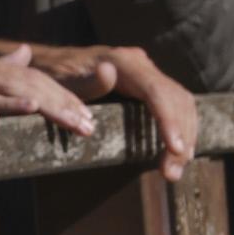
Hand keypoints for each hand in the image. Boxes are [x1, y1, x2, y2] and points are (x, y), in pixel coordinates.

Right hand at [0, 44, 94, 136]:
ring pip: (12, 88)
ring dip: (46, 105)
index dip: (61, 95)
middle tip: (88, 127)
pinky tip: (30, 106)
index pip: (28, 78)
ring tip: (74, 120)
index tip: (87, 116)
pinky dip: (7, 102)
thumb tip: (26, 51)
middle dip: (62, 103)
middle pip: (27, 82)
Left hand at [14, 41, 197, 179]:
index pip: (156, 91)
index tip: (175, 149)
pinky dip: (180, 128)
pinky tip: (176, 153)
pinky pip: (174, 105)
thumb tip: (109, 73)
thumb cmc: (52, 76)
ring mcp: (146, 73)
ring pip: (180, 103)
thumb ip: (86, 82)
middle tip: (172, 172)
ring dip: (184, 136)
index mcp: (123, 62)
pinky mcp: (148, 85)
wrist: (49, 64)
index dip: (169, 120)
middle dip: (180, 136)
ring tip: (174, 170)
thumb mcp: (63, 82)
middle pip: (175, 99)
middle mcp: (139, 64)